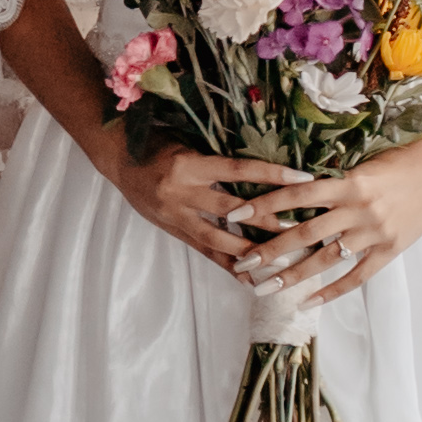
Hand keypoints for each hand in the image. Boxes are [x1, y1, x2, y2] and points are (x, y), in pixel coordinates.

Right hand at [116, 145, 311, 277]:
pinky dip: (226, 264)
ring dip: (249, 251)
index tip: (303, 179)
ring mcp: (175, 215)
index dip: (272, 174)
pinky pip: (203, 250)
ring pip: (217, 238)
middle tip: (300, 230)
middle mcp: (182, 192)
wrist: (118, 159)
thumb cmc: (157, 143)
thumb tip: (262, 165)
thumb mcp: (189, 142)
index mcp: (190, 164)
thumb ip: (219, 157)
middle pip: (232, 210)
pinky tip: (246, 278)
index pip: (239, 170)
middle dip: (267, 221)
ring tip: (279, 261)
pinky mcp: (172, 230)